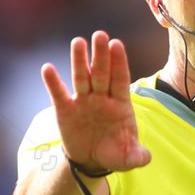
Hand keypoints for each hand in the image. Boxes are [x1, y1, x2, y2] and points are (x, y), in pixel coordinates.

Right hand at [40, 30, 151, 173]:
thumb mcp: (128, 158)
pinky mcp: (65, 109)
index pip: (120, 79)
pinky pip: (59, 94)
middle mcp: (102, 97)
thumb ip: (137, 156)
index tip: (117, 44)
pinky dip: (53, 82)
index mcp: (120, 103)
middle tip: (100, 35)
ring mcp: (83, 101)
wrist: (91, 160)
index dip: (119, 62)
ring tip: (78, 42)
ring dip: (79, 61)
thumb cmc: (114, 152)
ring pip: (82, 77)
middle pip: (102, 73)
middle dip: (101, 55)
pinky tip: (47, 68)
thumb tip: (146, 159)